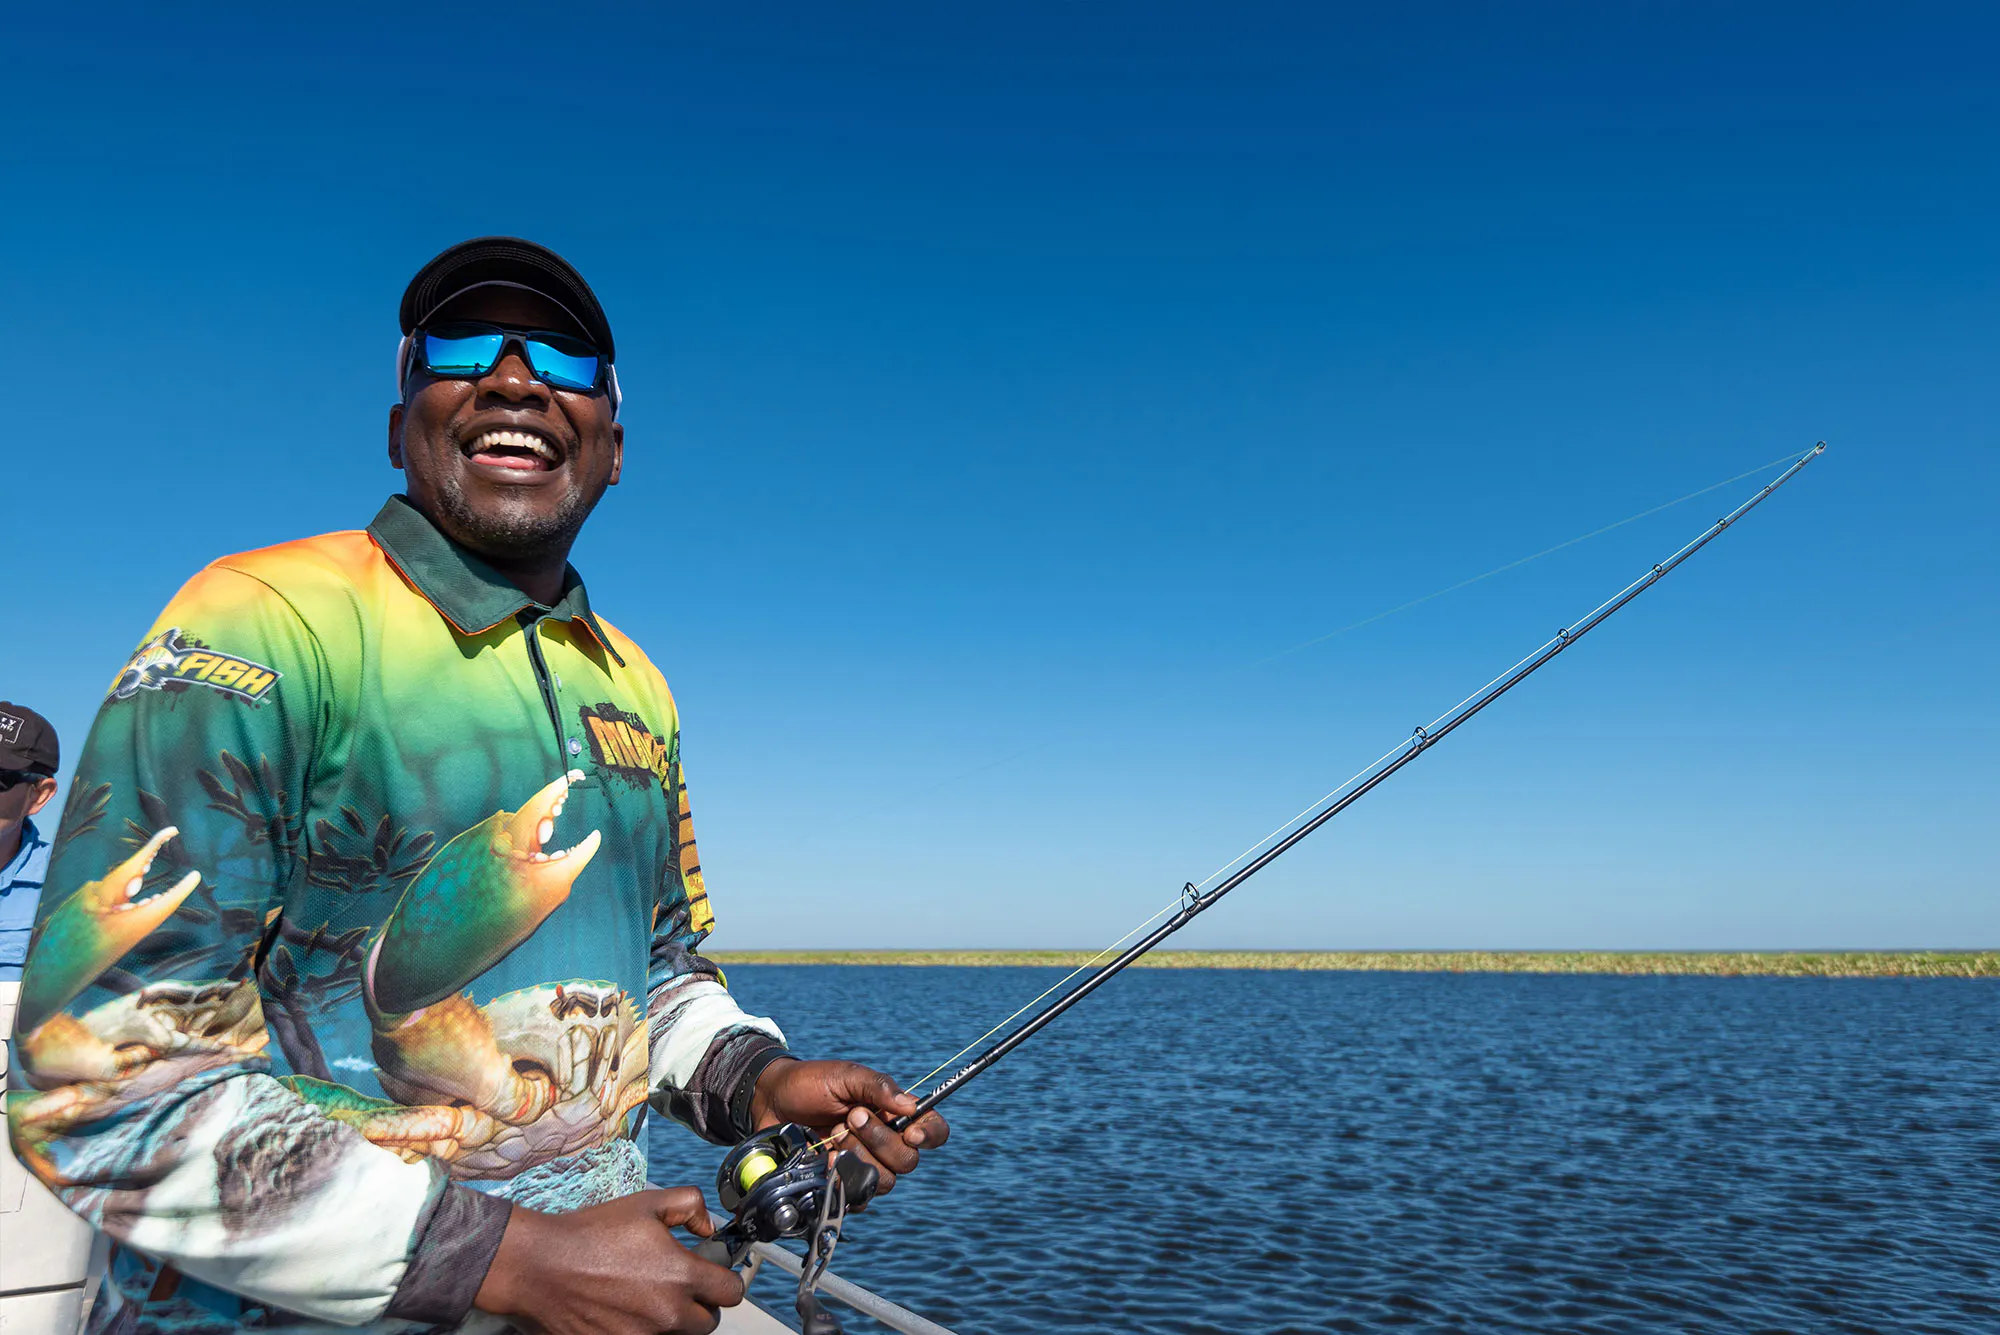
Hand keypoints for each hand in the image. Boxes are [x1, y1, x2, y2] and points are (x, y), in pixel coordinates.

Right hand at [473, 1189, 743, 1334]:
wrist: (541, 1266)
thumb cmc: (592, 1233)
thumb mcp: (647, 1203)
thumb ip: (690, 1207)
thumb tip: (708, 1227)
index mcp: (682, 1276)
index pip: (731, 1292)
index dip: (723, 1279)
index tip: (710, 1271)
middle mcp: (668, 1314)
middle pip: (707, 1321)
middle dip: (699, 1303)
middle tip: (677, 1284)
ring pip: (677, 1334)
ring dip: (671, 1319)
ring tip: (647, 1295)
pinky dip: (642, 1328)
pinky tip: (625, 1308)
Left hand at [749, 1058, 950, 1200]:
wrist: (771, 1102)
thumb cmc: (811, 1083)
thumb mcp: (845, 1076)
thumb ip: (878, 1087)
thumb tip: (910, 1107)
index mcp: (894, 1114)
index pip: (933, 1130)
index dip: (931, 1135)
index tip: (911, 1133)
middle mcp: (884, 1143)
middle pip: (907, 1161)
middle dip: (878, 1140)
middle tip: (851, 1118)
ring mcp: (863, 1166)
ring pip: (882, 1182)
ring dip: (857, 1159)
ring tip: (833, 1137)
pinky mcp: (841, 1185)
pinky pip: (857, 1199)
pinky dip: (842, 1182)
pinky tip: (825, 1161)